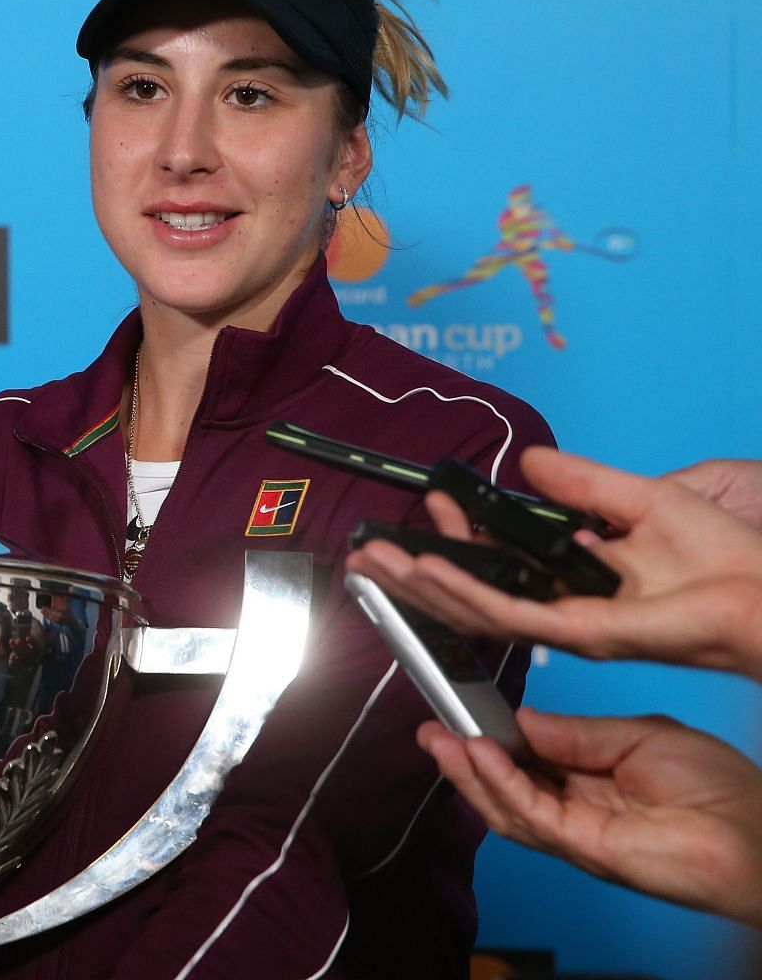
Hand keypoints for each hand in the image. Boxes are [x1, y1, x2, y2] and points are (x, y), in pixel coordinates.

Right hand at [346, 446, 761, 677]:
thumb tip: (530, 464)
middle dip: (416, 573)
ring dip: (421, 586)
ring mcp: (569, 626)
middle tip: (371, 551)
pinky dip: (462, 593)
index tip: (436, 501)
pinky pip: (508, 614)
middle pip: (471, 593)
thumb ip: (580, 484)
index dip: (457, 534)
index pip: (496, 562)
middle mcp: (565, 609)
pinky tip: (428, 572)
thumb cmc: (726, 561)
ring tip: (378, 565)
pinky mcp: (581, 634)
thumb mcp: (641, 498)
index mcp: (577, 582)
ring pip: (476, 609)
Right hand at [419, 708, 761, 926]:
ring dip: (468, 772)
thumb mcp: (639, 735)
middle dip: (462, 756)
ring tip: (441, 738)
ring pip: (504, 804)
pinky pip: (529, 813)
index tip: (463, 708)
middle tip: (431, 728)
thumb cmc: (720, 788)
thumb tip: (521, 720)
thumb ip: (576, 732)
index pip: (526, 756)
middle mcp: (577, 807)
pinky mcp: (582, 847)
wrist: (754, 830)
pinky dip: (500, 783)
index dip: (491, 734)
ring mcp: (576, 832)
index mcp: (591, 778)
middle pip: (504, 784)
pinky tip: (481, 753)